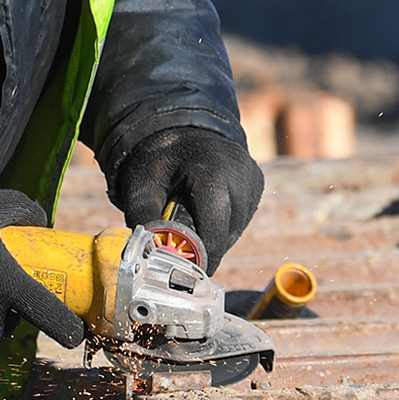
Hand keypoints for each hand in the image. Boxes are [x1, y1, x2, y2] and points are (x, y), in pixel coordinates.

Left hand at [109, 127, 263, 272]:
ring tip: (191, 222)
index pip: (216, 225)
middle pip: (228, 229)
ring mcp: (252, 178)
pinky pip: (242, 217)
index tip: (190, 272)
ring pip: (237, 227)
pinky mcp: (257, 182)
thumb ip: (144, 219)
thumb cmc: (159, 157)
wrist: (180, 127)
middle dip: (207, 247)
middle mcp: (239, 173)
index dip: (204, 253)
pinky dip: (224, 223)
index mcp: (211, 170)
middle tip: (184, 252)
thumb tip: (148, 257)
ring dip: (216, 235)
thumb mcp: (141, 185)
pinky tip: (206, 211)